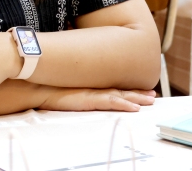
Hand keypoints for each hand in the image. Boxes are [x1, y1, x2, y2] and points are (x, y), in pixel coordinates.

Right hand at [39, 88, 155, 112]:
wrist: (39, 85)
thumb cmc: (50, 87)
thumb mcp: (67, 88)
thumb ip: (76, 88)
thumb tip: (78, 90)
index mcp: (91, 86)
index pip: (113, 87)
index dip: (129, 89)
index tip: (142, 89)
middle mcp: (94, 87)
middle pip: (121, 90)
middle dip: (138, 92)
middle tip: (153, 95)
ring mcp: (93, 92)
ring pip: (120, 95)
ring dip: (136, 98)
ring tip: (150, 100)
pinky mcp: (89, 99)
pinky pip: (111, 102)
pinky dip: (124, 103)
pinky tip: (134, 107)